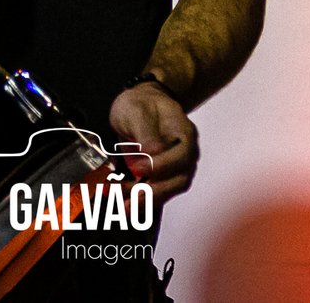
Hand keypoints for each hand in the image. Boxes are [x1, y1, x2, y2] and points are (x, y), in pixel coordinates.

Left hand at [107, 82, 198, 202]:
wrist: (139, 104)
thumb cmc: (141, 103)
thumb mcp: (138, 110)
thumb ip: (146, 130)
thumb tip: (154, 151)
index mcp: (184, 133)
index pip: (182, 155)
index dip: (163, 165)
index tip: (137, 167)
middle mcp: (184, 153)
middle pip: (179, 180)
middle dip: (154, 192)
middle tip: (130, 198)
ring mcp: (175, 167)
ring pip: (169, 190)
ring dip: (147, 200)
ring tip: (124, 205)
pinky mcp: (162, 177)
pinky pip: (157, 192)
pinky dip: (142, 200)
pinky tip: (125, 203)